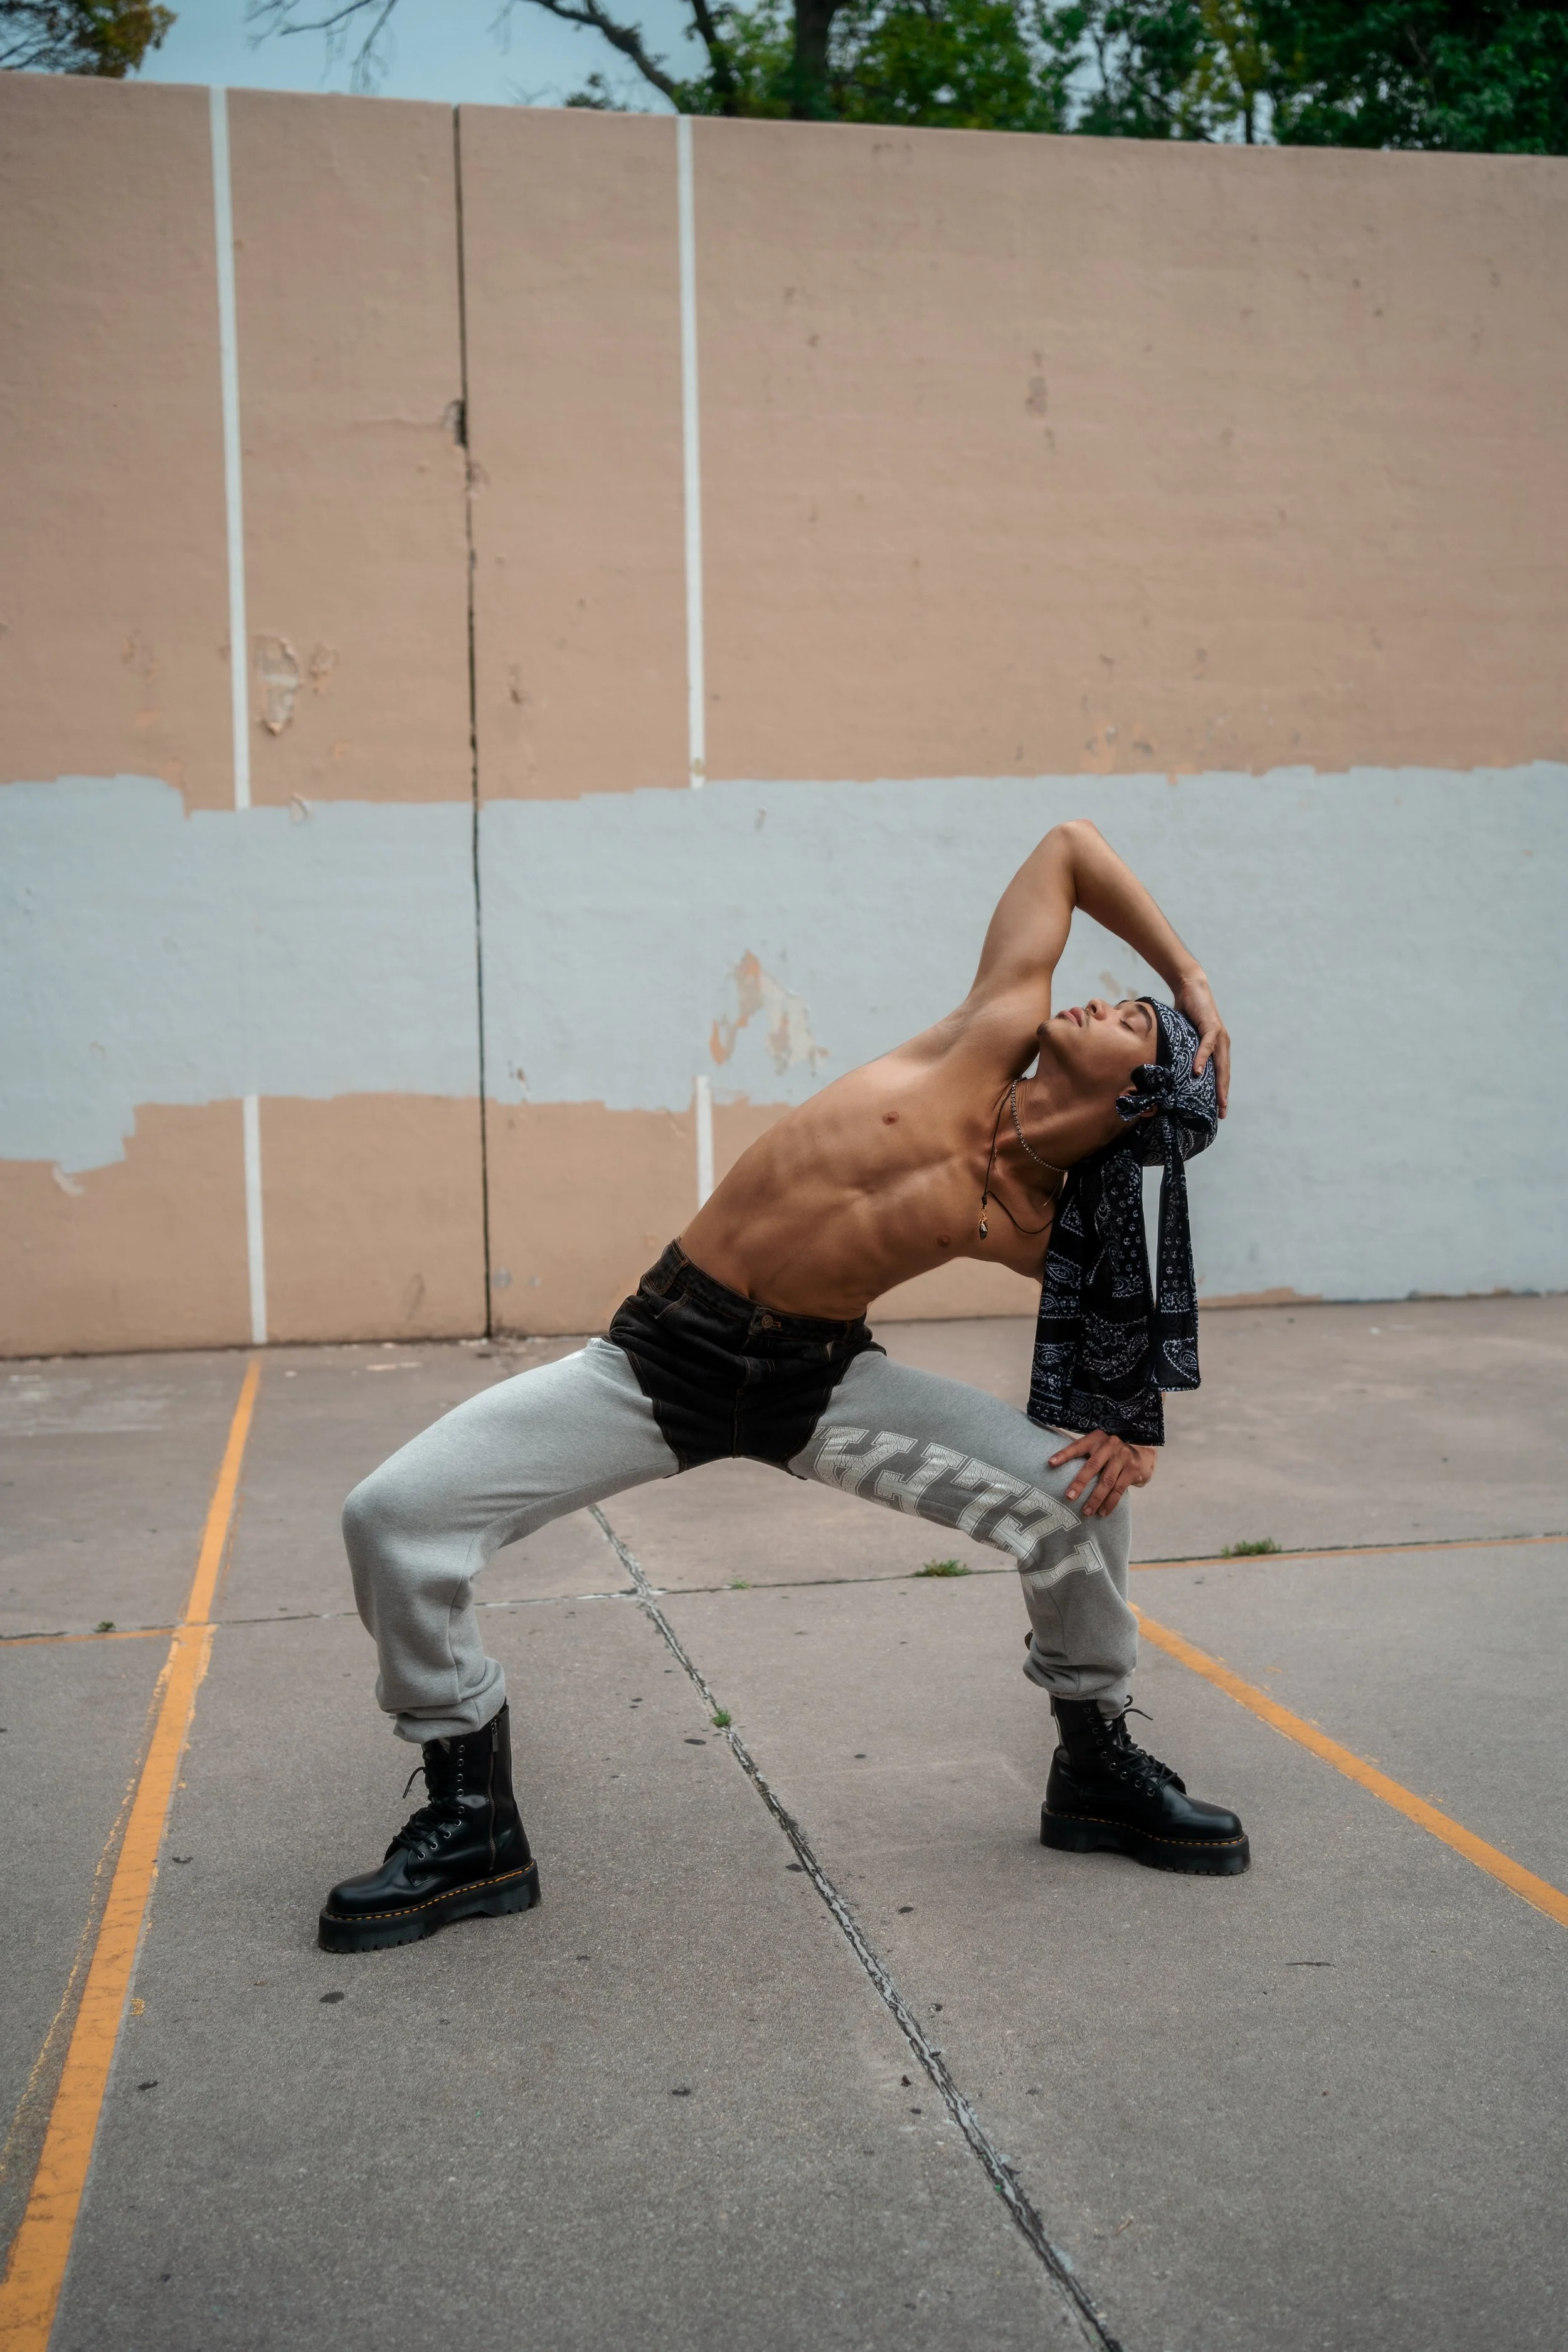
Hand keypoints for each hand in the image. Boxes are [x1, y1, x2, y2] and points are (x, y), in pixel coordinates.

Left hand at [1048, 1430, 1156, 1517]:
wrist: (1144, 1452)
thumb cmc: (1112, 1452)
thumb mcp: (1099, 1446)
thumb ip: (1084, 1454)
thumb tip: (1054, 1464)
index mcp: (1096, 1439)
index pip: (1077, 1446)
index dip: (1063, 1454)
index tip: (1050, 1463)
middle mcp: (1109, 1446)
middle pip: (1092, 1466)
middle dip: (1080, 1482)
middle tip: (1069, 1497)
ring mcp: (1122, 1457)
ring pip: (1106, 1481)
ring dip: (1095, 1499)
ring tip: (1086, 1512)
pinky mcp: (1132, 1470)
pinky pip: (1119, 1490)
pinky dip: (1110, 1503)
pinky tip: (1103, 1512)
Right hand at [1172, 971, 1229, 1116]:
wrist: (1190, 987)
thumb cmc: (1186, 1013)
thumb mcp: (1186, 1037)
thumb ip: (1186, 1051)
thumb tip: (1173, 1068)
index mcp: (1218, 1048)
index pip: (1221, 1074)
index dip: (1220, 1092)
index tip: (1219, 1110)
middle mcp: (1222, 1044)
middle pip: (1224, 1074)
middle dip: (1223, 1094)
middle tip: (1222, 1113)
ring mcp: (1219, 1036)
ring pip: (1220, 1064)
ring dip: (1219, 1083)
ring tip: (1218, 1101)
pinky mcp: (1212, 1027)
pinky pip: (1207, 1046)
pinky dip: (1203, 1059)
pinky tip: (1198, 1072)